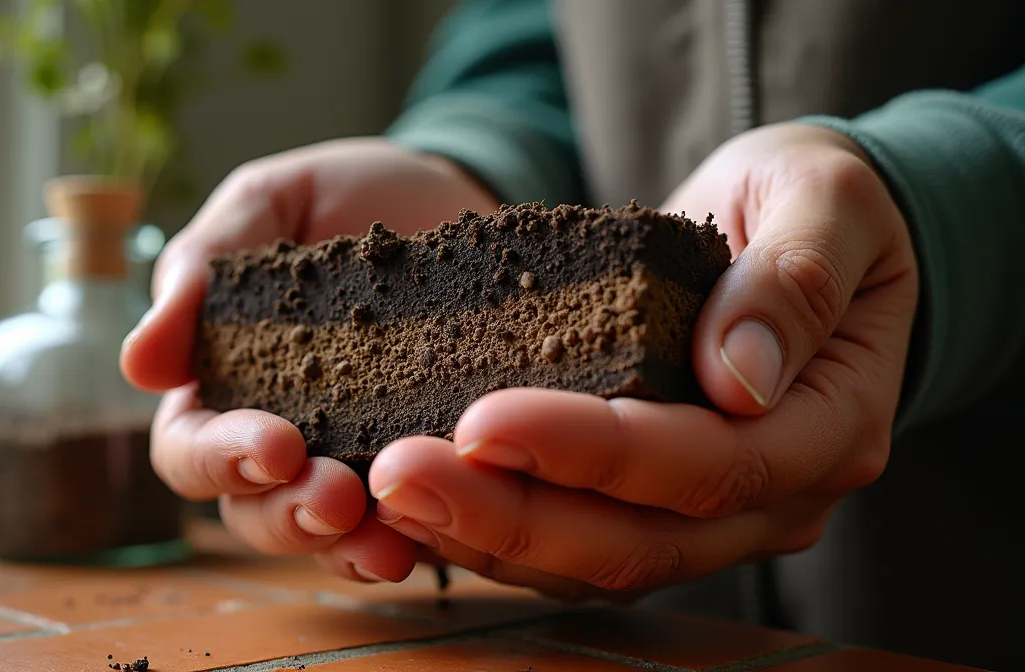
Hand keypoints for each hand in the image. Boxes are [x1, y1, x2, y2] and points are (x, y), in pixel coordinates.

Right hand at [120, 137, 499, 581]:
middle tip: (337, 500)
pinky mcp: (417, 469)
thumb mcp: (269, 202)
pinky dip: (414, 539)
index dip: (222, 457)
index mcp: (222, 377)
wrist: (451, 191)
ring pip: (322, 535)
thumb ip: (203, 261)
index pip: (191, 445)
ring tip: (388, 543)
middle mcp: (277, 434)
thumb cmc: (344, 196)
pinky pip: (404, 526)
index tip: (275, 448)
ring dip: (346, 547)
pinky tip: (432, 540)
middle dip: (288, 514)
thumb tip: (137, 362)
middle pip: (251, 511)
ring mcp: (348, 458)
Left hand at [368, 123, 919, 600]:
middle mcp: (774, 497)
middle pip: (636, 541)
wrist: (804, 229)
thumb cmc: (817, 204)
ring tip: (386, 492)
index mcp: (829, 428)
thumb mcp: (824, 201)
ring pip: (592, 563)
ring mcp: (715, 516)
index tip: (480, 418)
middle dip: (509, 515)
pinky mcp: (656, 508)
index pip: (706, 465)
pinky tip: (416, 504)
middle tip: (397, 474)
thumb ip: (794, 282)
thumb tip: (738, 376)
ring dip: (483, 536)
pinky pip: (570, 547)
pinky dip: (491, 532)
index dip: (591, 452)